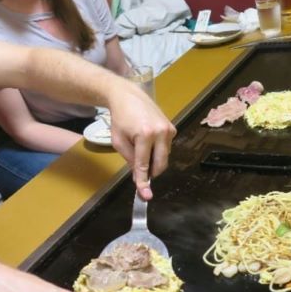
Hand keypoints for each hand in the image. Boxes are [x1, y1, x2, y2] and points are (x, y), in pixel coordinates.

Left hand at [107, 84, 175, 199]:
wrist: (128, 96)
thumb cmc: (120, 118)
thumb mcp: (118, 141)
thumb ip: (130, 159)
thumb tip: (140, 175)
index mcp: (145, 134)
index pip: (144, 164)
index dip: (143, 181)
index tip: (145, 195)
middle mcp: (161, 132)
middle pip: (160, 164)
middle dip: (151, 172)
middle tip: (141, 175)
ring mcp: (169, 129)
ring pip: (164, 157)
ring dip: (153, 160)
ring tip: (140, 149)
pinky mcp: (172, 128)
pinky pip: (166, 148)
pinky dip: (157, 151)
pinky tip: (147, 142)